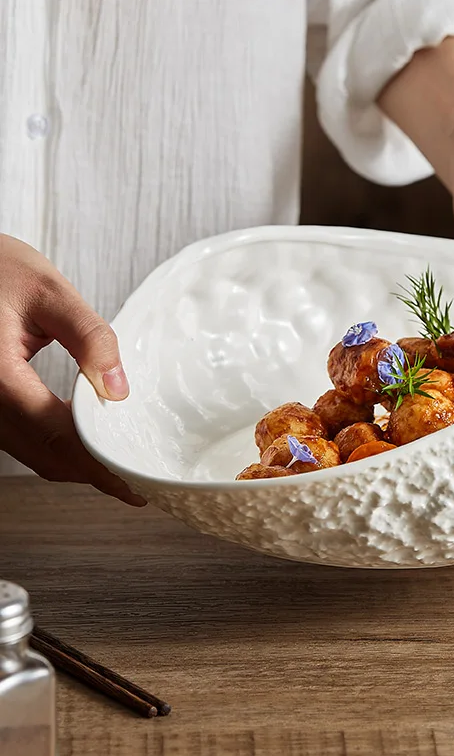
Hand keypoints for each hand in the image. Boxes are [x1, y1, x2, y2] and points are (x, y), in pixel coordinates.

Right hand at [0, 234, 144, 505]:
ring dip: (75, 468)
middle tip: (137, 486)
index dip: (97, 463)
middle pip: (43, 454)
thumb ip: (90, 338)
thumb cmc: (0, 269)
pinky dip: (56, 452)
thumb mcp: (50, 292)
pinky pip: (21, 441)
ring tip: (121, 474)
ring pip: (31, 455)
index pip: (55, 432)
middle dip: (92, 474)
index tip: (132, 484)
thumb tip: (118, 389)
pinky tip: (88, 450)